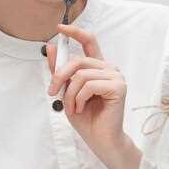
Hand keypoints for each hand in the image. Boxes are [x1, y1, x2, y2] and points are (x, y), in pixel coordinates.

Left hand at [46, 24, 126, 152]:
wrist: (100, 140)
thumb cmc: (86, 118)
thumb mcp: (66, 92)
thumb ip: (60, 71)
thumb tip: (50, 48)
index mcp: (98, 68)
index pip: (89, 41)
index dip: (75, 32)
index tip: (59, 28)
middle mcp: (109, 69)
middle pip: (78, 60)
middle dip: (60, 76)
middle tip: (52, 92)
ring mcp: (116, 77)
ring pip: (81, 75)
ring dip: (69, 94)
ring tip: (71, 108)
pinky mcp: (118, 87)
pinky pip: (89, 85)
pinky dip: (79, 98)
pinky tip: (81, 108)